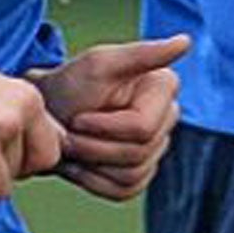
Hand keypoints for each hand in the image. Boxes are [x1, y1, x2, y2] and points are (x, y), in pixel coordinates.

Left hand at [30, 33, 189, 200]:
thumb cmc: (70, 84)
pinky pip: (126, 191)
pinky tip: (79, 164)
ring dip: (92, 165)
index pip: (143, 128)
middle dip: (94, 147)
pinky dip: (95, 182)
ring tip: (71, 146)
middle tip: (68, 134)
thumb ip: (142, 54)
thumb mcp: (99, 64)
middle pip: (138, 154)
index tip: (77, 118)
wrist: (48, 113)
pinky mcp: (141, 172)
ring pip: (132, 175)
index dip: (105, 129)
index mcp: (164, 88)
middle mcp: (167, 117)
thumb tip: (185, 41)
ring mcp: (156, 148)